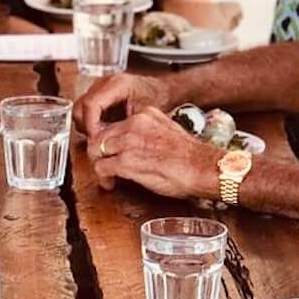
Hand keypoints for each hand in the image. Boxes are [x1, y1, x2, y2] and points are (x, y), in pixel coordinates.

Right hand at [74, 72, 171, 136]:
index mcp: (116, 84)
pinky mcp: (98, 93)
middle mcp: (104, 82)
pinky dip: (91, 122)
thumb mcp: (143, 114)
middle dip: (87, 127)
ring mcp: (99, 87)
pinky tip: (105, 129)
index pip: (91, 104)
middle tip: (99, 140)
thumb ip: (123, 125)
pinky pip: (86, 109)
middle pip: (81, 107)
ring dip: (88, 125)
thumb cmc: (156, 98)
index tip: (96, 140)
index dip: (91, 125)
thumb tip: (104, 139)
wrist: (162, 90)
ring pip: (80, 109)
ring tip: (103, 135)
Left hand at [91, 107, 218, 199]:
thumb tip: (137, 143)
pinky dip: (103, 178)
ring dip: (99, 165)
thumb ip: (149, 131)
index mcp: (144, 114)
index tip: (112, 153)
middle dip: (99, 153)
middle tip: (104, 167)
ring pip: (96, 150)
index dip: (110, 141)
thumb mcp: (168, 130)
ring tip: (108, 177)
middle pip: (100, 136)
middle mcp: (133, 124)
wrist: (202, 167)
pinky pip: (101, 167)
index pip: (114, 124)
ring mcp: (128, 142)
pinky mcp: (126, 161)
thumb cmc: (190, 155)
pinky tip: (111, 184)